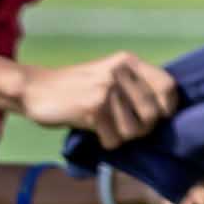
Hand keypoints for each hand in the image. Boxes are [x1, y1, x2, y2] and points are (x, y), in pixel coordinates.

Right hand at [21, 51, 177, 149]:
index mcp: (128, 61)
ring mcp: (106, 89)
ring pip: (134, 131)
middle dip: (143, 129)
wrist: (35, 89)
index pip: (168, 86)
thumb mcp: (109, 74)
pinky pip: (114, 140)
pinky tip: (95, 132)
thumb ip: (135, 85)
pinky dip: (106, 142)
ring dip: (122, 137)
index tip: (158, 118)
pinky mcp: (93, 108)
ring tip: (107, 128)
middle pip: (153, 114)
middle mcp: (120, 72)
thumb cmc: (77, 87)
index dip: (167, 108)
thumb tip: (167, 113)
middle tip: (125, 128)